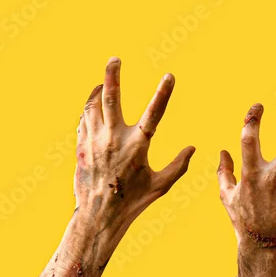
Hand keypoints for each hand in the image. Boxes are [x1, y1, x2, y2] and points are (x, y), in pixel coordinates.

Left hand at [74, 57, 194, 233]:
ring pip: (93, 107)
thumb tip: (193, 148)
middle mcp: (114, 140)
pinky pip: (84, 120)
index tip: (170, 75)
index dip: (163, 93)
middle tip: (115, 59)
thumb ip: (179, 165)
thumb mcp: (161, 185)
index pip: (154, 113)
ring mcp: (95, 142)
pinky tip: (94, 105)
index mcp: (137, 147)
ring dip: (99, 91)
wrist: (98, 217)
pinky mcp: (82, 148)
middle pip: (111, 99)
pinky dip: (90, 109)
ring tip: (104, 81)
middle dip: (113, 76)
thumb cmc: (133, 201)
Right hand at [217, 104, 275, 258]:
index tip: (258, 106)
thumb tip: (223, 150)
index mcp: (251, 175)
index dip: (253, 120)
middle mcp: (272, 179)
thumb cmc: (242, 221)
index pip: (250, 140)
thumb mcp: (227, 197)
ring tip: (275, 208)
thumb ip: (224, 172)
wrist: (263, 248)